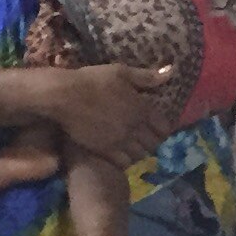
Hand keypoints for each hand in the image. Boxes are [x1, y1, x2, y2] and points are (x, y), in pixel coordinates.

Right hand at [48, 61, 177, 163]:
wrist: (65, 95)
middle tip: (146, 138)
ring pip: (140, 155)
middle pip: (153, 144)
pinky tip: (120, 153)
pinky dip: (125, 160)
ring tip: (133, 147)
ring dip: (140, 152)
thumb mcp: (121, 72)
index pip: (164, 127)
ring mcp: (120, 140)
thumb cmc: (93, 80)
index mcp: (142, 108)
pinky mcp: (105, 150)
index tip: (159, 128)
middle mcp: (135, 127)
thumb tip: (171, 72)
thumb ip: (146, 77)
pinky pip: (124, 163)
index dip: (163, 129)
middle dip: (152, 142)